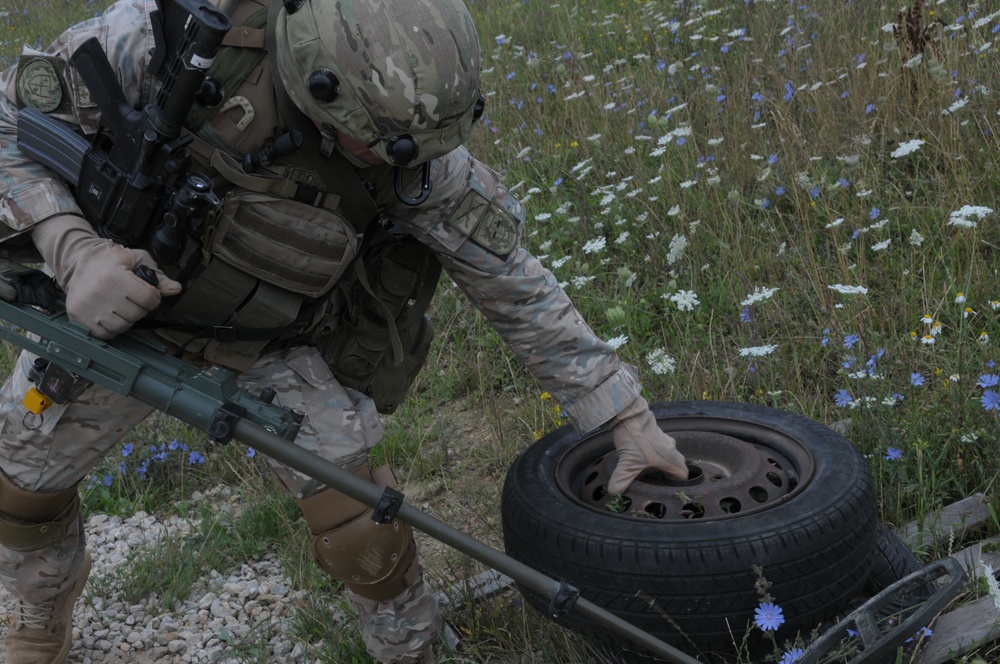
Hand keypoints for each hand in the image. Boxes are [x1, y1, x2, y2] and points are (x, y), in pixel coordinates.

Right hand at [32, 215, 181, 338]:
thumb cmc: (111, 260)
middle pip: (136, 314)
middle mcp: (101, 293)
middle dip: (139, 307)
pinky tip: (109, 315)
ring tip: (119, 306)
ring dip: (126, 319)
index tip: (146, 293)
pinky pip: (105, 334)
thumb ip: (158, 276)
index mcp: (117, 277)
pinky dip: (111, 328)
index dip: (152, 297)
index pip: (149, 299)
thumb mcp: (137, 260)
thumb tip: (176, 289)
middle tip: (130, 298)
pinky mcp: (78, 317)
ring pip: (122, 326)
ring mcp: (89, 308)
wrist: (77, 261)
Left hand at [608, 396, 687, 493]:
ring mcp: (665, 439)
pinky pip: (661, 445)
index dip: (676, 483)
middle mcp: (671, 449)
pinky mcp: (657, 432)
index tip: (666, 486)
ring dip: (662, 461)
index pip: (683, 474)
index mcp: (670, 459)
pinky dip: (656, 452)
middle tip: (658, 479)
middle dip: (670, 473)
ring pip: (669, 454)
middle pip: (678, 464)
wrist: (630, 415)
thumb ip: (621, 480)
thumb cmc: (634, 440)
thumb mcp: (627, 464)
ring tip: (649, 468)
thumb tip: (614, 492)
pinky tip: (642, 454)